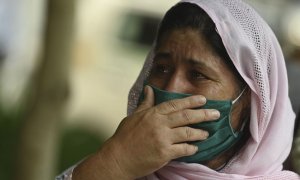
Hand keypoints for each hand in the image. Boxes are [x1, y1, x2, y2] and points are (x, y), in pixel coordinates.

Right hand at [73, 85, 219, 179]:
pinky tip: (195, 148)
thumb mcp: (134, 116)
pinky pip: (183, 149)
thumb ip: (145, 103)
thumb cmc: (124, 137)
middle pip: (186, 117)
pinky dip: (191, 148)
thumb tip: (149, 89)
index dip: (190, 101)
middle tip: (216, 114)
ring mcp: (162, 139)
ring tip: (207, 133)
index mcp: (152, 114)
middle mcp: (159, 124)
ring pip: (187, 133)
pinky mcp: (164, 153)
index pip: (175, 104)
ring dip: (200, 132)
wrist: (118, 158)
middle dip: (203, 114)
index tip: (203, 100)